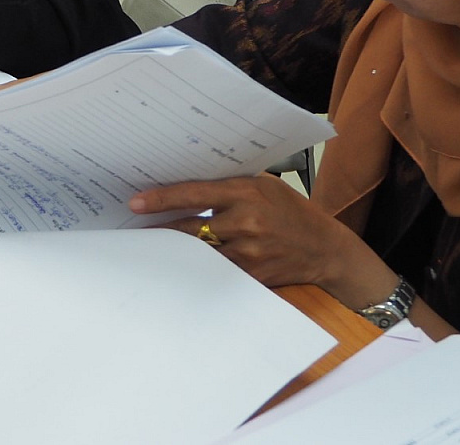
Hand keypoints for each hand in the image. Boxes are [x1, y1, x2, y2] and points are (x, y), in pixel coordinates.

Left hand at [130, 175, 396, 309]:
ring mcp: (248, 252)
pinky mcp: (250, 275)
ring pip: (197, 252)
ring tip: (150, 247)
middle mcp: (246, 221)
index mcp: (247, 192)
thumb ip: (229, 186)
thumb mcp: (265, 186)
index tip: (136, 202)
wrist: (325, 249)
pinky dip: (196, 268)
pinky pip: (214, 272)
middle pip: (189, 227)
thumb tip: (187, 183)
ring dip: (174, 250)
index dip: (162, 198)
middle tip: (134, 227)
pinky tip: (181, 266)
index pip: (194, 193)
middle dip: (160, 228)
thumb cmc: (292, 212)